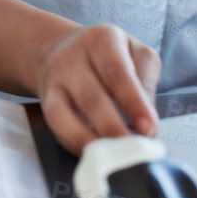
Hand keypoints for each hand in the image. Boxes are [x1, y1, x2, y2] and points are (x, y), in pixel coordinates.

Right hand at [36, 23, 161, 155]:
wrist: (60, 47)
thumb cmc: (108, 56)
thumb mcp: (135, 52)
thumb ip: (146, 80)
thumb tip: (147, 119)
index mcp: (103, 39)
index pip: (119, 73)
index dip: (134, 104)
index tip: (150, 130)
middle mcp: (73, 56)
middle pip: (92, 97)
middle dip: (114, 128)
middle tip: (134, 150)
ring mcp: (55, 79)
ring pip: (67, 114)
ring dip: (92, 140)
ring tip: (114, 157)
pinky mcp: (46, 100)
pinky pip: (56, 125)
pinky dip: (75, 142)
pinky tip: (94, 153)